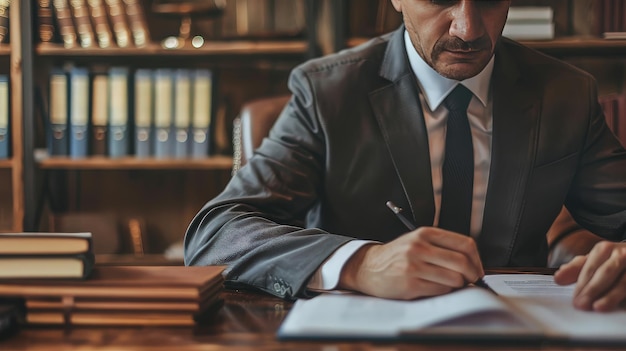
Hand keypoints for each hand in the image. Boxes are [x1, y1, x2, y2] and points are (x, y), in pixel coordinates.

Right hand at [338, 227, 483, 299]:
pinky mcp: (410, 284)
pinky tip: (435, 288)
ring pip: (454, 279)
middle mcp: (419, 247)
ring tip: (449, 284)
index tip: (477, 268)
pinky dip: (443, 292)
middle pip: (462, 262)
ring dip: (457, 285)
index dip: (477, 259)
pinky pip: (440, 290)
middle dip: (472, 275)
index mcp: (425, 234)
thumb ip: (441, 247)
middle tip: (471, 280)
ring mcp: (414, 265)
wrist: (369, 267)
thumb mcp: (417, 241)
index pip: (464, 244)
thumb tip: (472, 263)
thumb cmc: (397, 257)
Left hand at [554, 241, 625, 311]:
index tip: (575, 300)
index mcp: (605, 249)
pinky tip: (621, 307)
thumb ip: (576, 269)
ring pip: (623, 282)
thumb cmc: (614, 260)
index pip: (590, 268)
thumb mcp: (595, 260)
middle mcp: (621, 254)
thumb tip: (558, 278)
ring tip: (598, 307)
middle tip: (582, 305)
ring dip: (611, 296)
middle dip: (593, 290)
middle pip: (606, 273)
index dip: (582, 284)